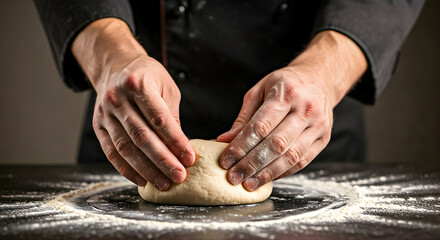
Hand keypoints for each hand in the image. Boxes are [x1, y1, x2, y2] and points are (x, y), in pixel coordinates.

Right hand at [72, 18, 194, 189]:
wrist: (116, 66)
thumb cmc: (148, 77)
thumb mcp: (166, 87)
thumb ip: (171, 117)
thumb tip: (180, 149)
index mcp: (138, 84)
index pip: (159, 119)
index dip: (175, 141)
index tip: (190, 158)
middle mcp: (117, 99)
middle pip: (141, 136)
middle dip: (162, 160)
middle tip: (179, 176)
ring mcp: (104, 113)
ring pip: (125, 148)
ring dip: (146, 169)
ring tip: (163, 183)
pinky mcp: (98, 126)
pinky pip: (111, 153)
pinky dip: (127, 169)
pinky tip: (142, 180)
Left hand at [217, 30, 366, 190]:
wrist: (319, 80)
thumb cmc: (284, 85)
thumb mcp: (260, 91)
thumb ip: (243, 117)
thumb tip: (224, 140)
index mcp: (286, 93)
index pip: (260, 126)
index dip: (241, 146)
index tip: (226, 160)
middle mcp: (305, 109)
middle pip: (276, 144)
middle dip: (251, 164)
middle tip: (234, 176)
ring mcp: (318, 125)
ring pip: (291, 156)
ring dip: (267, 173)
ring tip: (248, 183)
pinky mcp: (323, 139)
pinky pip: (302, 161)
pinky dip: (282, 172)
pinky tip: (267, 178)